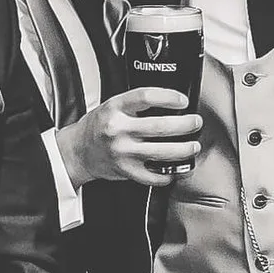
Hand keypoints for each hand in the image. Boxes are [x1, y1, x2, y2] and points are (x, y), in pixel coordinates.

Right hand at [58, 86, 202, 188]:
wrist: (77, 151)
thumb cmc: (98, 127)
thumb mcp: (111, 105)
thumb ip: (135, 103)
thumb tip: (170, 102)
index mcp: (115, 109)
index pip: (146, 97)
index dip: (169, 97)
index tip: (182, 100)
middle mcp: (118, 130)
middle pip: (160, 126)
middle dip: (185, 124)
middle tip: (195, 122)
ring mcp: (123, 152)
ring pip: (162, 152)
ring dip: (184, 149)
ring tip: (193, 146)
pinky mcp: (126, 171)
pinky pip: (154, 175)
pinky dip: (170, 173)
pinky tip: (177, 168)